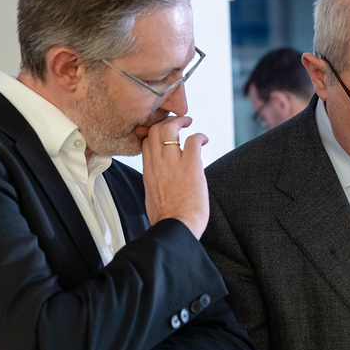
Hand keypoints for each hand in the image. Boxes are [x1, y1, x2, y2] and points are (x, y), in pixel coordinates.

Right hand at [141, 115, 208, 239]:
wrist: (175, 228)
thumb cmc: (167, 220)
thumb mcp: (151, 197)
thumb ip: (155, 184)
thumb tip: (161, 183)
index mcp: (148, 172)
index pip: (146, 142)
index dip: (154, 132)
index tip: (164, 132)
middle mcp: (157, 163)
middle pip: (155, 130)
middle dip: (167, 121)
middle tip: (178, 123)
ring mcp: (173, 162)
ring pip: (169, 128)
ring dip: (181, 122)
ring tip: (189, 123)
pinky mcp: (190, 164)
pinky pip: (193, 139)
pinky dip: (200, 136)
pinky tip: (204, 139)